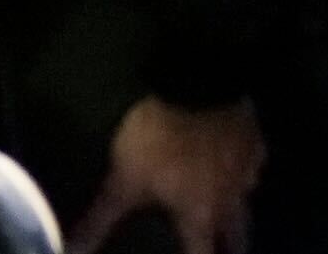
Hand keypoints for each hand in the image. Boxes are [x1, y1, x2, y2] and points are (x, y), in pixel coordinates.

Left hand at [74, 98, 263, 253]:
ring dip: (237, 217)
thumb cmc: (160, 141)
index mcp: (202, 217)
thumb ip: (101, 218)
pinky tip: (230, 164)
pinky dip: (240, 174)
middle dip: (228, 250)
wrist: (200, 89)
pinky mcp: (254, 145)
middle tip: (220, 250)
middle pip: (237, 241)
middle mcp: (232, 204)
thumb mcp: (123, 179)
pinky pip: (251, 168)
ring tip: (224, 217)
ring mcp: (248, 173)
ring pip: (246, 206)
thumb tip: (74, 250)